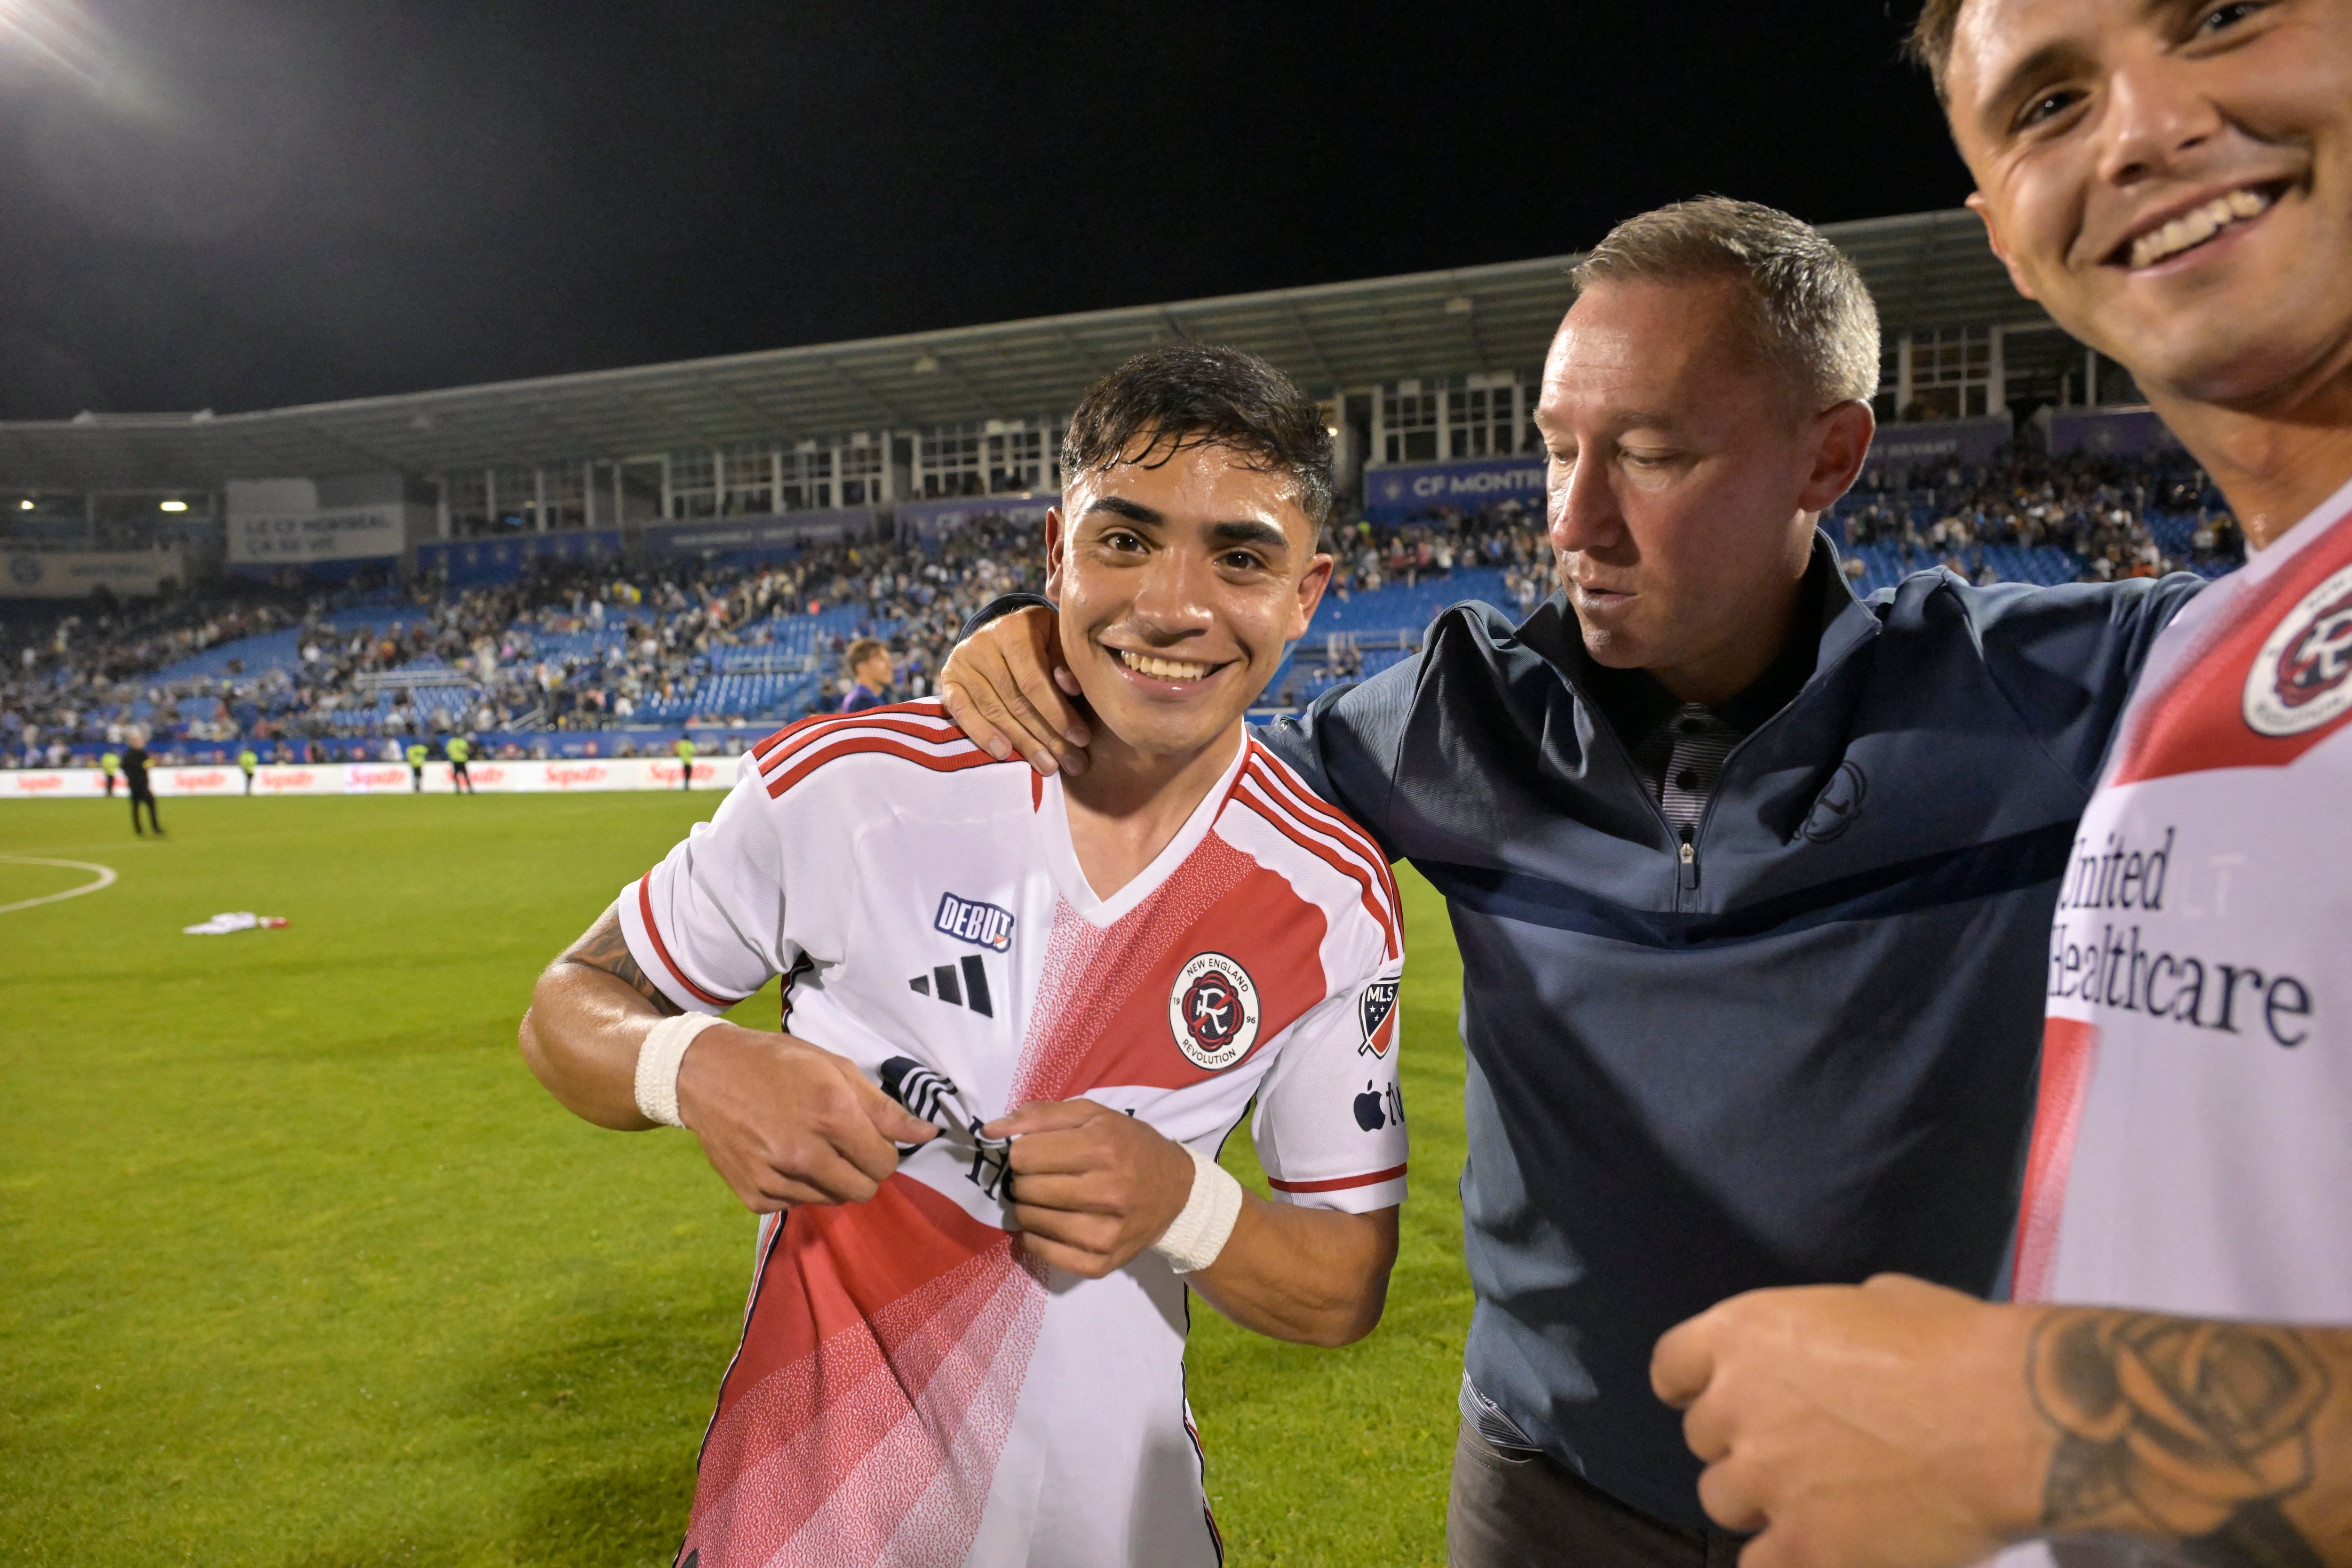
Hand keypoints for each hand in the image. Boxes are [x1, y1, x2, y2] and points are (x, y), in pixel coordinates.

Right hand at [675, 1025, 935, 1210]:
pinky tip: (782, 1156)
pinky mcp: (755, 1197)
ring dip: (831, 1178)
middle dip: (863, 1170)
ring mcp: (777, 1179)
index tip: (868, 1137)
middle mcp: (804, 1154)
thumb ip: (883, 1107)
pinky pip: (798, 1204)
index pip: (886, 1164)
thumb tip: (927, 1134)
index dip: (883, 1150)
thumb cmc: (777, 1063)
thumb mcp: (834, 1068)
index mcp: (831, 1116)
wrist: (705, 1074)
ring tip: (808, 1144)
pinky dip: (799, 1186)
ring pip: (832, 1200)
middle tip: (843, 1144)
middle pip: (864, 1191)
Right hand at [937, 605, 1091, 776]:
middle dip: (1047, 736)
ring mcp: (962, 661)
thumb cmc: (1041, 640)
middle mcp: (983, 642)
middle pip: (1016, 700)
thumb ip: (1066, 663)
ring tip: (1048, 767)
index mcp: (1014, 628)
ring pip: (994, 711)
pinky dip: (982, 734)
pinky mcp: (948, 678)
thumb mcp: (1058, 642)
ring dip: (1023, 743)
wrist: (1003, 632)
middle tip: (1072, 763)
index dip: (1058, 712)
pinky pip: (962, 712)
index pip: (1034, 680)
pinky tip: (1003, 754)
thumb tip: (1071, 688)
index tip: (1082, 738)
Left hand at [983, 1099, 1195, 1277]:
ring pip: (1031, 1221)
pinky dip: (1036, 1239)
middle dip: (1024, 1179)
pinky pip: (1046, 1255)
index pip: (1024, 1155)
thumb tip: (990, 1130)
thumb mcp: (1092, 1115)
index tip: (1035, 1153)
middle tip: (1042, 1176)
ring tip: (1046, 1198)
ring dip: (1028, 1208)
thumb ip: (1040, 1116)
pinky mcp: (1103, 1262)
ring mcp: (1107, 1232)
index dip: (1022, 1152)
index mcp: (1103, 1147)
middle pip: (1026, 1188)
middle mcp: (1107, 1190)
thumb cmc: (1129, 1145)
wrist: (1177, 1192)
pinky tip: (1048, 1225)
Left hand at [1650, 1274, 2046, 1567]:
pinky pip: (1759, 1566)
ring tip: (1822, 1501)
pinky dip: (1786, 1559)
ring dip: (1762, 1503)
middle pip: (1704, 1440)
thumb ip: (1825, 1332)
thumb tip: (1833, 1352)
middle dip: (1745, 1445)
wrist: (2011, 1419)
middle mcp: (1737, 1406)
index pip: (1672, 1368)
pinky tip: (1826, 1548)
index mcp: (1743, 1334)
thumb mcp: (1877, 1302)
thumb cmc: (1956, 1349)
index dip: (1694, 1388)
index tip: (1716, 1400)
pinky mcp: (1806, 1547)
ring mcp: (1766, 1480)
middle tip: (1803, 1453)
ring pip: (1723, 1503)